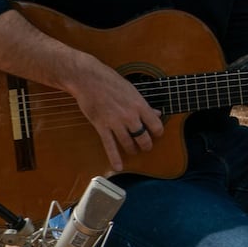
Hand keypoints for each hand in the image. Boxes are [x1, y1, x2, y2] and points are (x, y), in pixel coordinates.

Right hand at [67, 56, 163, 171]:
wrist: (89, 80)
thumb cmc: (111, 82)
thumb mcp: (132, 90)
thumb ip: (144, 105)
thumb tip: (157, 113)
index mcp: (139, 105)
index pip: (155, 125)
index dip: (158, 132)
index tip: (157, 134)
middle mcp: (130, 115)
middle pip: (143, 137)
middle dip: (146, 145)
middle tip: (145, 147)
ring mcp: (115, 122)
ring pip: (128, 143)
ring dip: (132, 149)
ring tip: (133, 151)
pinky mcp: (102, 126)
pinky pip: (110, 145)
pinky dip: (114, 157)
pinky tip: (118, 166)